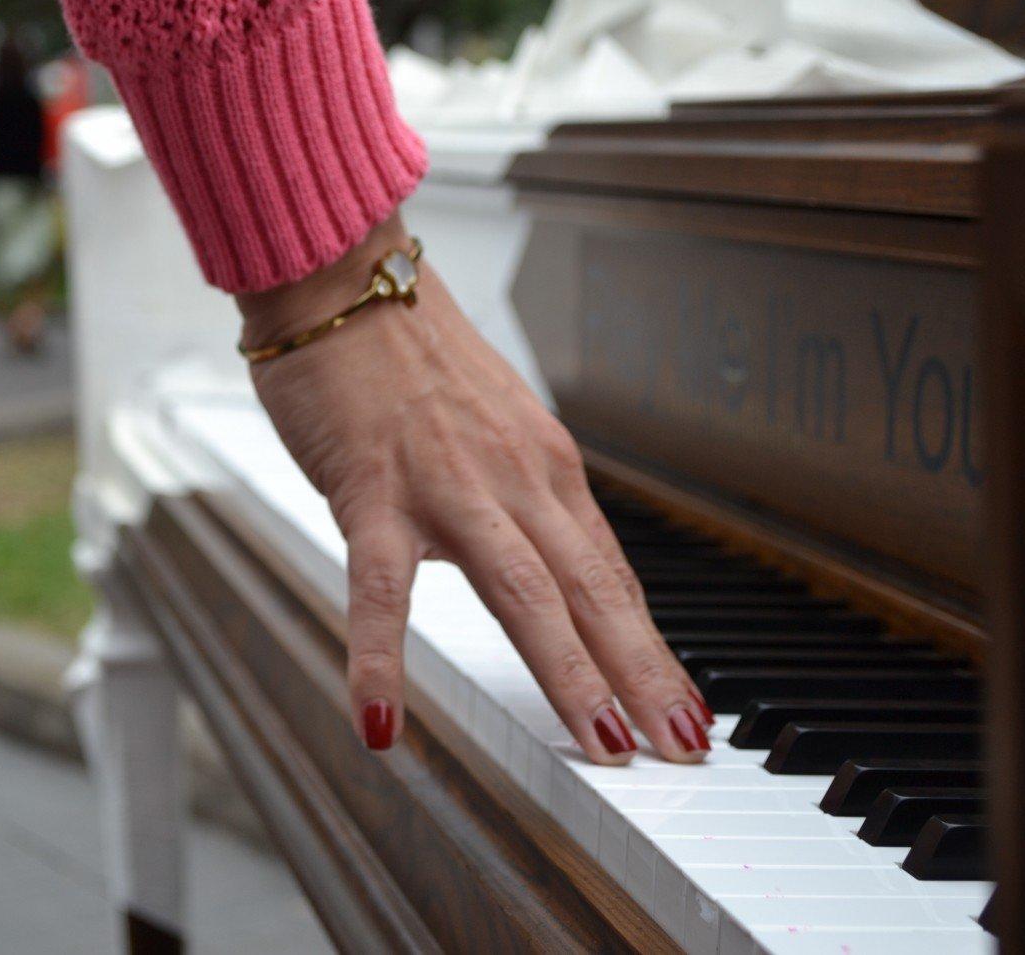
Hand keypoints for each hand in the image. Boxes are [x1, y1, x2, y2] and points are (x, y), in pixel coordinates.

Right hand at [236, 213, 712, 764]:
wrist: (341, 280)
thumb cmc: (404, 353)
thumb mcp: (488, 423)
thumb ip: (514, 491)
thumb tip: (540, 554)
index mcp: (542, 463)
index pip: (609, 572)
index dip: (649, 645)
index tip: (682, 703)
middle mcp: (513, 477)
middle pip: (591, 590)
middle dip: (642, 674)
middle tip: (682, 745)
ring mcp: (445, 486)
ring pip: (522, 592)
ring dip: (570, 674)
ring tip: (605, 745)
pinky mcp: (371, 490)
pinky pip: (380, 588)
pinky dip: (380, 658)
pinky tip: (382, 719)